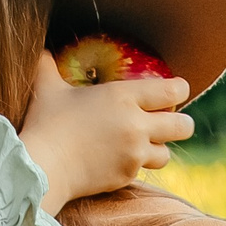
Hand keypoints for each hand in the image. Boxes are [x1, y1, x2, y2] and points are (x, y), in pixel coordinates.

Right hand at [20, 51, 193, 210]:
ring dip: (158, 148)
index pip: (172, 91)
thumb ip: (48, 65)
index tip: (177, 91)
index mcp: (123, 97)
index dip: (180, 90)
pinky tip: (119, 160)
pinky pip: (142, 171)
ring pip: (166, 153)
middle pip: (183, 126)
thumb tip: (42, 49)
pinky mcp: (126, 176)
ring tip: (144, 144)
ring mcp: (134, 154)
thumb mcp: (47, 87)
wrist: (42, 167)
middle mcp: (136, 125)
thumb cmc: (45, 123)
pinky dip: (135, 165)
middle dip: (182, 123)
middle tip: (173, 122)